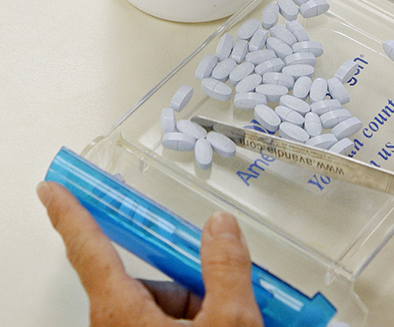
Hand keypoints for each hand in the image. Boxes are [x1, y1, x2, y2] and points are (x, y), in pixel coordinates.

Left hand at [37, 181, 262, 326]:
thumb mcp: (231, 325)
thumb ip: (226, 268)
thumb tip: (220, 226)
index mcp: (123, 316)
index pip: (90, 250)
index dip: (70, 216)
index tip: (51, 191)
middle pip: (148, 284)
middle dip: (190, 286)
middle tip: (223, 298)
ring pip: (162, 309)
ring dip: (198, 309)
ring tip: (229, 324)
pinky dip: (196, 325)